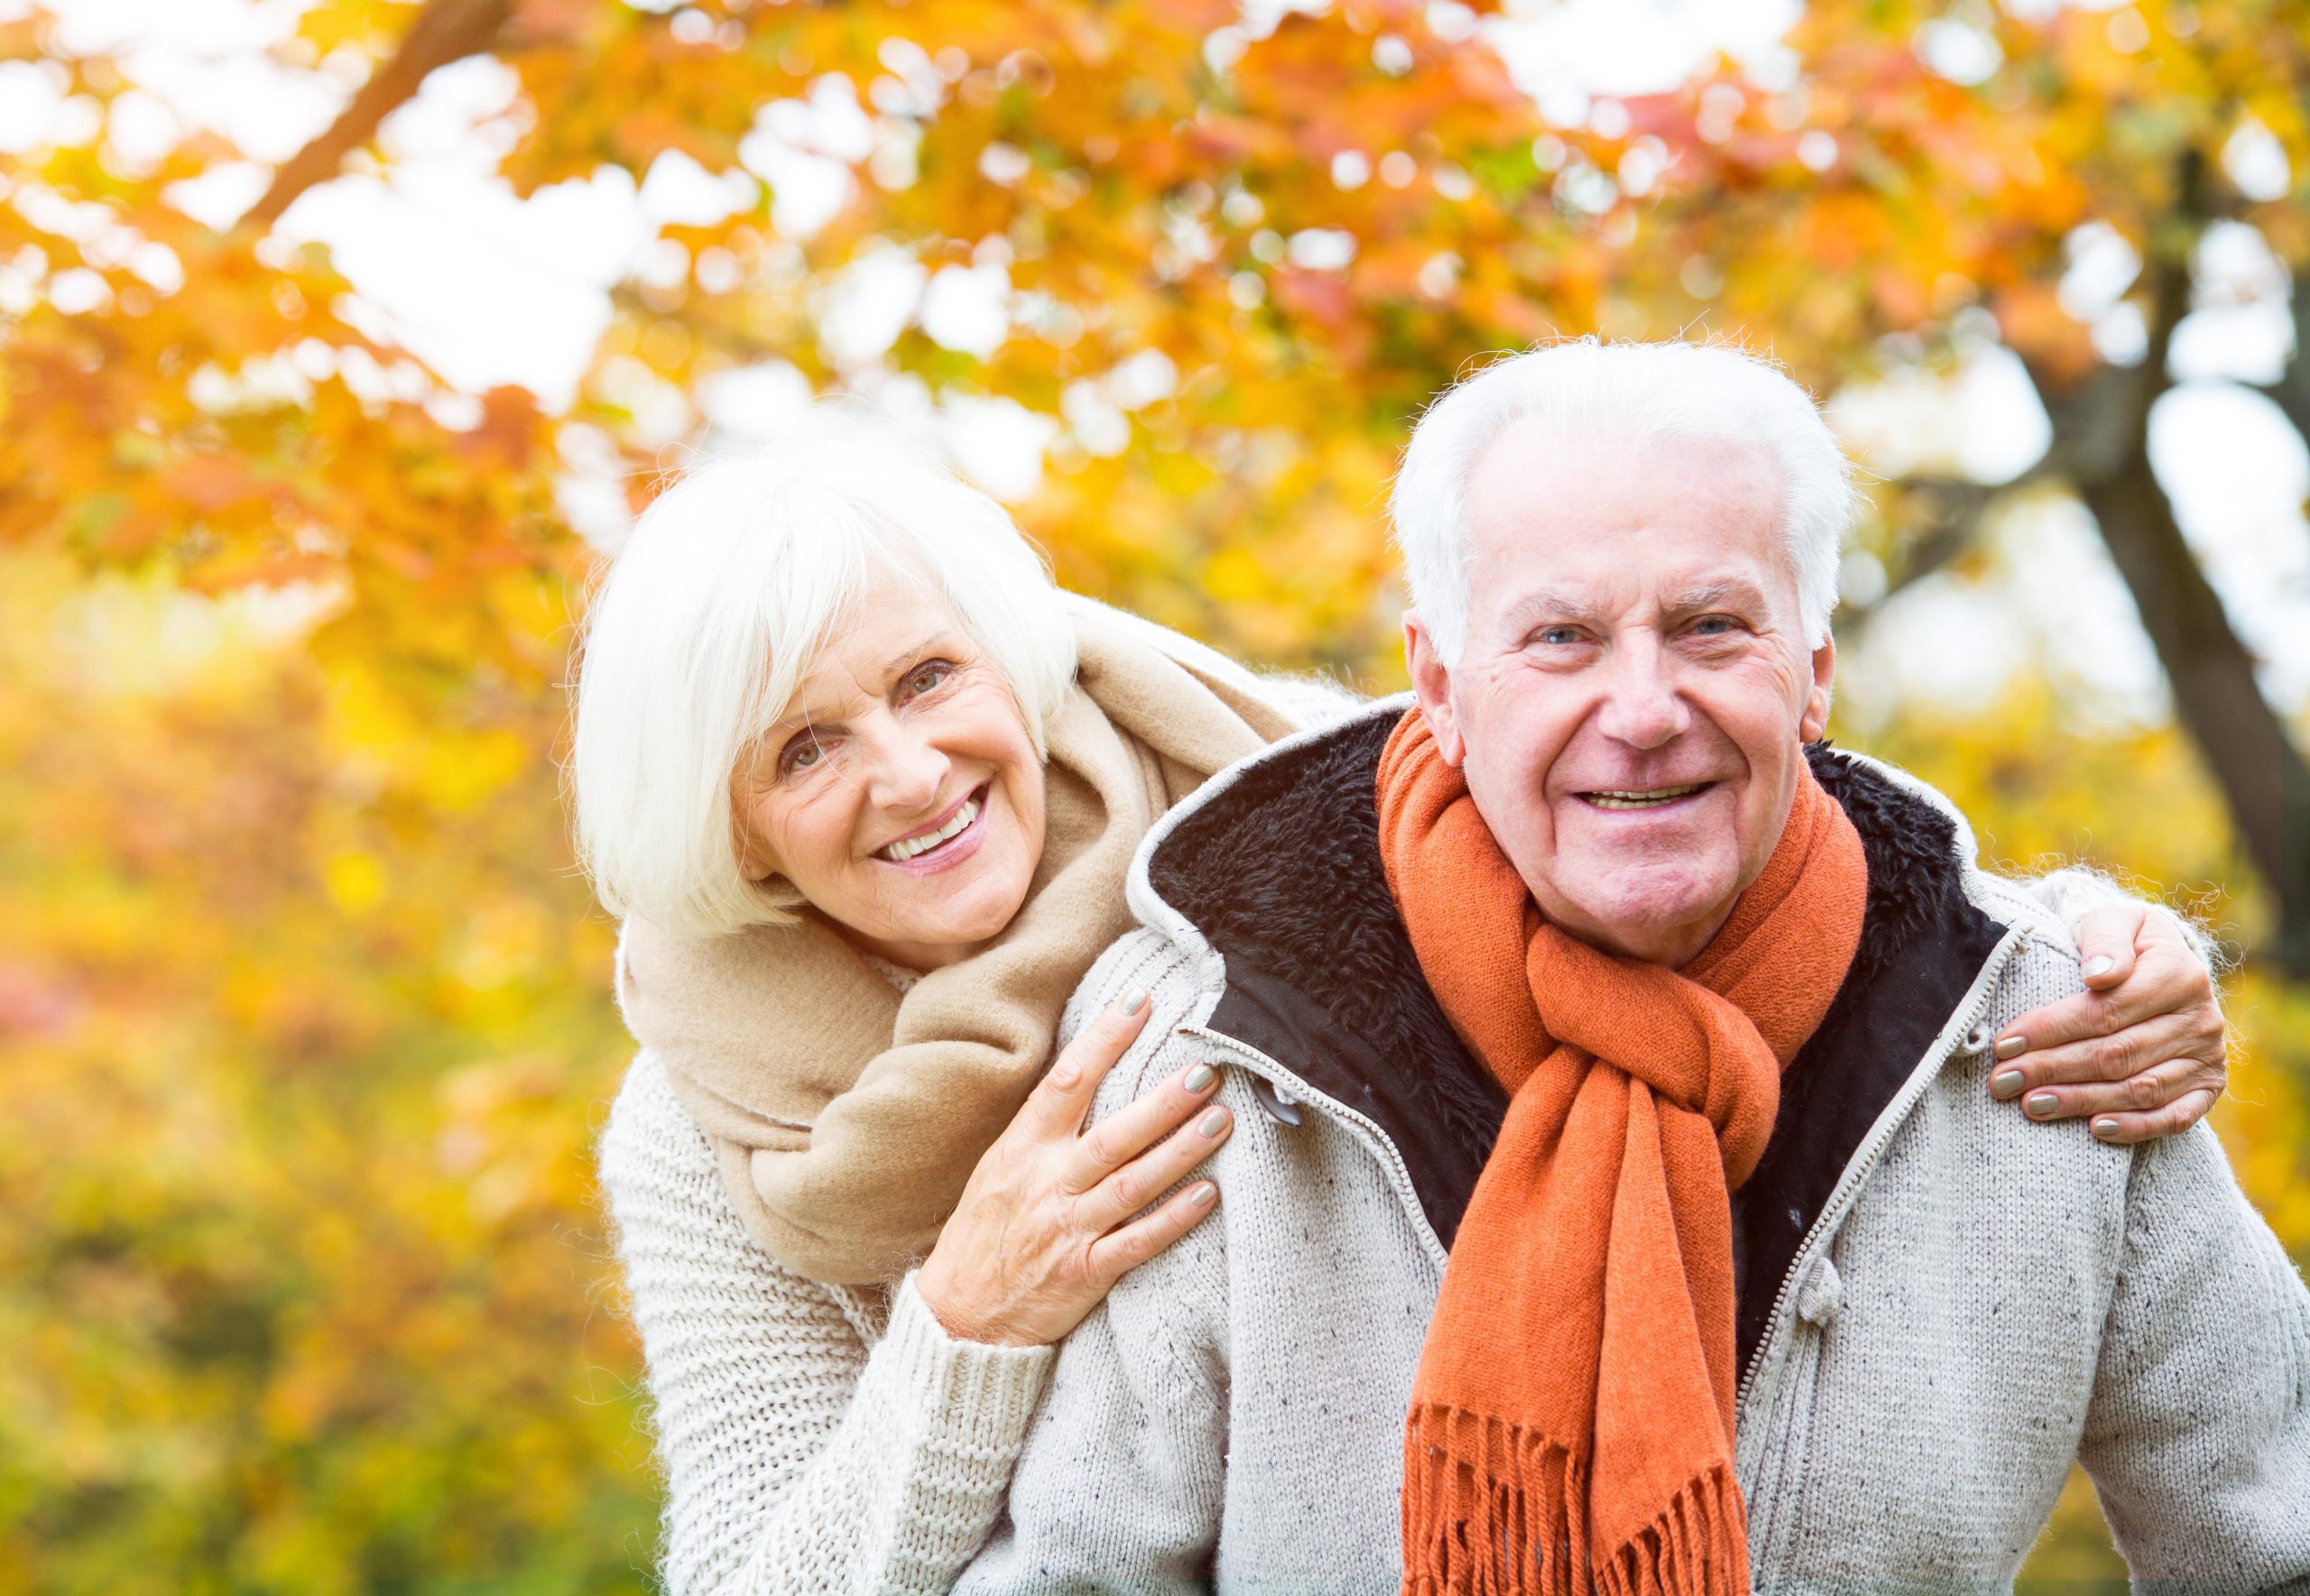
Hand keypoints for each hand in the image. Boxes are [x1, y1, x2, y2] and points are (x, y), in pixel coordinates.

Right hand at [914, 992, 1231, 1346]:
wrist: (958, 1319)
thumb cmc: (982, 1235)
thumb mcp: (998, 1168)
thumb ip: (1042, 1128)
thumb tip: (1088, 1073)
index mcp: (1021, 1149)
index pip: (1065, 1082)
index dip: (1104, 1040)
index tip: (1141, 1002)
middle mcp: (1046, 1184)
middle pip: (1112, 1134)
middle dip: (1161, 1102)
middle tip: (1204, 1069)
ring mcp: (1066, 1230)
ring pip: (1131, 1184)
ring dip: (1179, 1152)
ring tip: (1221, 1120)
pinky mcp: (1084, 1274)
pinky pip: (1136, 1243)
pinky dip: (1172, 1219)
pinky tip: (1208, 1195)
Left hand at [1988, 902, 2227, 1143]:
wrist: (2159, 960)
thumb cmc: (2122, 941)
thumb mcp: (2113, 921)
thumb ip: (2105, 942)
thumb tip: (2099, 975)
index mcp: (2179, 974)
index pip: (2106, 1011)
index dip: (2051, 1029)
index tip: (2005, 1043)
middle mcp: (2200, 1019)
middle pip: (2116, 1054)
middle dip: (2053, 1069)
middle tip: (2003, 1082)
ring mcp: (2207, 1057)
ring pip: (2139, 1089)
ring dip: (2081, 1101)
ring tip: (2031, 1104)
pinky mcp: (2207, 1087)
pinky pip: (2174, 1117)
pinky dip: (2135, 1127)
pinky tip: (2094, 1129)